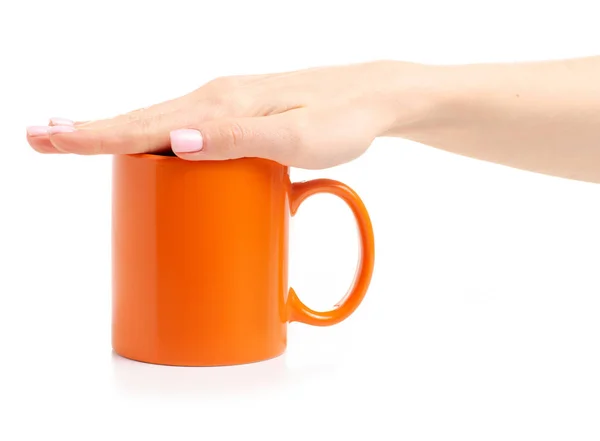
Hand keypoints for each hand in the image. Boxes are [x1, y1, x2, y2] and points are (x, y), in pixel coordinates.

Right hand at [25, 61, 424, 168]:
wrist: (372, 99)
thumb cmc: (341, 121)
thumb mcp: (295, 137)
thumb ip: (237, 140)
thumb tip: (175, 141)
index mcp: (220, 105)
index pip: (144, 125)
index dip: (93, 136)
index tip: (46, 138)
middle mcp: (215, 100)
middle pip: (140, 121)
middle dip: (88, 133)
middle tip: (39, 139)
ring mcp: (226, 106)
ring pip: (158, 124)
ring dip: (114, 136)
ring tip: (74, 143)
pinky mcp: (239, 117)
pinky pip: (184, 129)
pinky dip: (152, 140)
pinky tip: (146, 151)